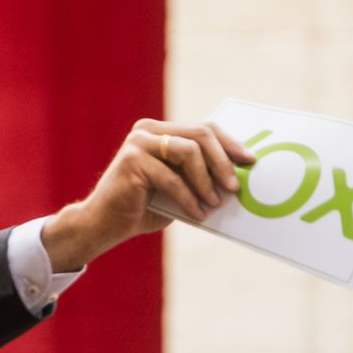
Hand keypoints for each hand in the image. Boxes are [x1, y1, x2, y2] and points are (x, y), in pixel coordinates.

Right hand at [41, 119, 255, 270]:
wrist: (103, 225)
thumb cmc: (142, 208)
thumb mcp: (177, 188)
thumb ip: (198, 176)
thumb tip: (237, 176)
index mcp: (160, 131)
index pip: (204, 128)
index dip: (230, 143)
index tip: (250, 161)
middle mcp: (148, 130)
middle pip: (201, 134)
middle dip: (223, 161)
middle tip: (235, 186)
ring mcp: (138, 143)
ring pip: (189, 151)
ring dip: (207, 180)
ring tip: (215, 203)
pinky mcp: (131, 161)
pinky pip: (171, 177)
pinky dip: (188, 198)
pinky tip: (197, 214)